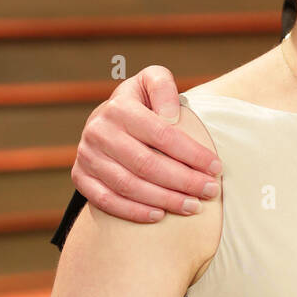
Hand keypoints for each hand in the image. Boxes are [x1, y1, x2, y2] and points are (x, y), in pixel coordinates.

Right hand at [71, 66, 221, 222]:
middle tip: (209, 191)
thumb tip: (170, 115)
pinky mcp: (80, 177)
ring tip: (192, 206)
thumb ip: (163, 87)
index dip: (192, 154)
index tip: (216, 167)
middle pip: (147, 164)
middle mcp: (99, 131)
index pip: (162, 135)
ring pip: (128, 185)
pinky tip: (159, 215)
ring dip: (164, 199)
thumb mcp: (152, 81)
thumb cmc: (140, 103)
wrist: (106, 119)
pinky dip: (133, 211)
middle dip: (183, 181)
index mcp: (120, 107)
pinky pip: (106, 201)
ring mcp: (87, 156)